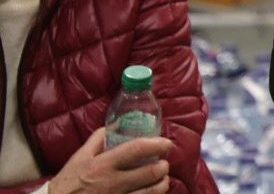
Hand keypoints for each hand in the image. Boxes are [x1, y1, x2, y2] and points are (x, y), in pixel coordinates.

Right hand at [53, 127, 171, 193]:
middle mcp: (112, 183)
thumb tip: (119, 124)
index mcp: (103, 164)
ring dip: (162, 184)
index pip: (136, 149)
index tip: (167, 143)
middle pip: (150, 172)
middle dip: (163, 167)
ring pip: (150, 192)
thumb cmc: (68, 181)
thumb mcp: (80, 156)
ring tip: (162, 180)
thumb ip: (99, 138)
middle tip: (163, 164)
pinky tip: (150, 193)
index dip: (157, 144)